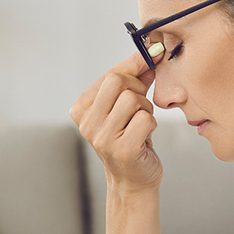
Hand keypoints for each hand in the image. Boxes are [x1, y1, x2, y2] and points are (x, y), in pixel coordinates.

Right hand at [70, 49, 162, 192]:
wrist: (133, 180)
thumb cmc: (131, 139)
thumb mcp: (127, 106)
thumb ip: (135, 79)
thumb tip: (150, 53)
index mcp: (82, 109)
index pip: (110, 74)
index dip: (134, 66)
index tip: (151, 60)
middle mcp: (87, 123)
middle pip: (118, 82)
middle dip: (137, 89)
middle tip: (140, 106)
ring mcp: (102, 137)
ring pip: (133, 100)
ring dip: (145, 109)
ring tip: (140, 124)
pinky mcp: (122, 149)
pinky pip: (145, 119)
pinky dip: (151, 125)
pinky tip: (144, 137)